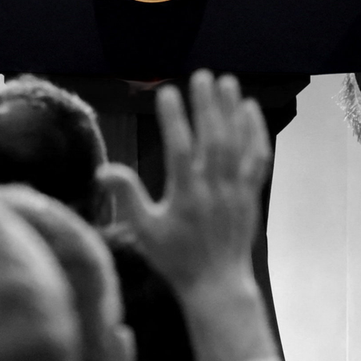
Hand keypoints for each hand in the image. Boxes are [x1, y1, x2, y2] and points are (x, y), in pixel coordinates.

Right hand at [97, 70, 271, 295]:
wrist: (217, 284)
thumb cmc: (176, 258)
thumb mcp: (145, 231)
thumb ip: (127, 198)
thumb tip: (103, 171)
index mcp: (186, 196)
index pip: (180, 150)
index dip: (175, 120)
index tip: (168, 92)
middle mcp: (214, 189)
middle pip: (213, 139)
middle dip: (207, 105)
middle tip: (201, 75)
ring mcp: (236, 190)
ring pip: (236, 144)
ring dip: (231, 111)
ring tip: (226, 81)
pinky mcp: (251, 193)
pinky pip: (257, 158)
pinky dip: (255, 133)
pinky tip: (249, 110)